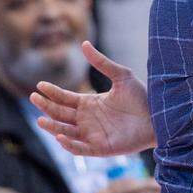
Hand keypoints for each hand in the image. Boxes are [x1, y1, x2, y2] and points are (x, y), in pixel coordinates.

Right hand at [31, 41, 155, 155]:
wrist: (159, 117)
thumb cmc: (142, 97)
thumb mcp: (121, 75)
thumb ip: (101, 62)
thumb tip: (83, 43)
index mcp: (90, 103)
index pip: (65, 98)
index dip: (52, 92)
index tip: (39, 86)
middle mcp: (88, 120)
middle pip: (61, 114)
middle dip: (46, 107)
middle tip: (33, 98)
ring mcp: (93, 135)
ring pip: (66, 131)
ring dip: (52, 127)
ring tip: (40, 119)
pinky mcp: (101, 148)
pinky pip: (81, 149)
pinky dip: (69, 144)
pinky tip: (60, 136)